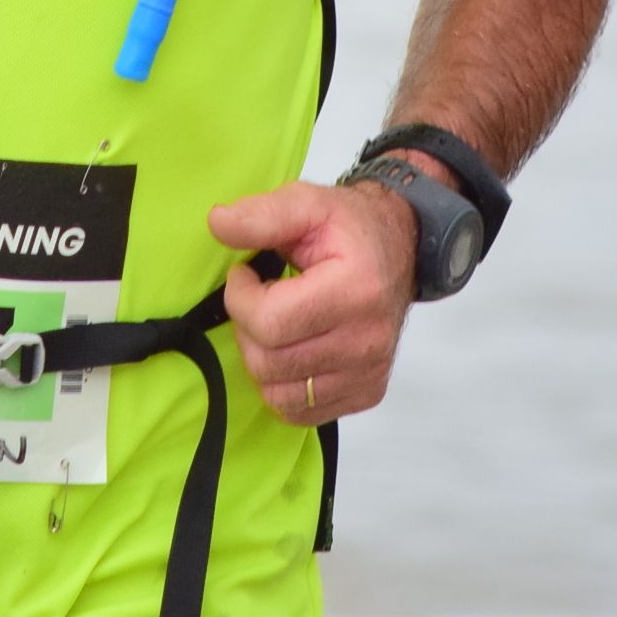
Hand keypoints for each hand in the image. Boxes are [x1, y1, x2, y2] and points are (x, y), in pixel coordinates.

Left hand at [208, 179, 417, 425]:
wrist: (398, 248)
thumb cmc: (350, 228)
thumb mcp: (307, 203)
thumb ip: (262, 215)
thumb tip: (218, 223)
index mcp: (356, 289)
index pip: (269, 322)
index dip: (239, 298)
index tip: (244, 275)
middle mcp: (368, 339)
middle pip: (270, 362)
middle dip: (247, 328)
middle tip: (258, 298)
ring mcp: (370, 372)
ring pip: (280, 394)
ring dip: (262, 359)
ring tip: (275, 323)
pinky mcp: (368, 392)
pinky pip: (302, 412)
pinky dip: (283, 386)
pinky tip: (291, 349)